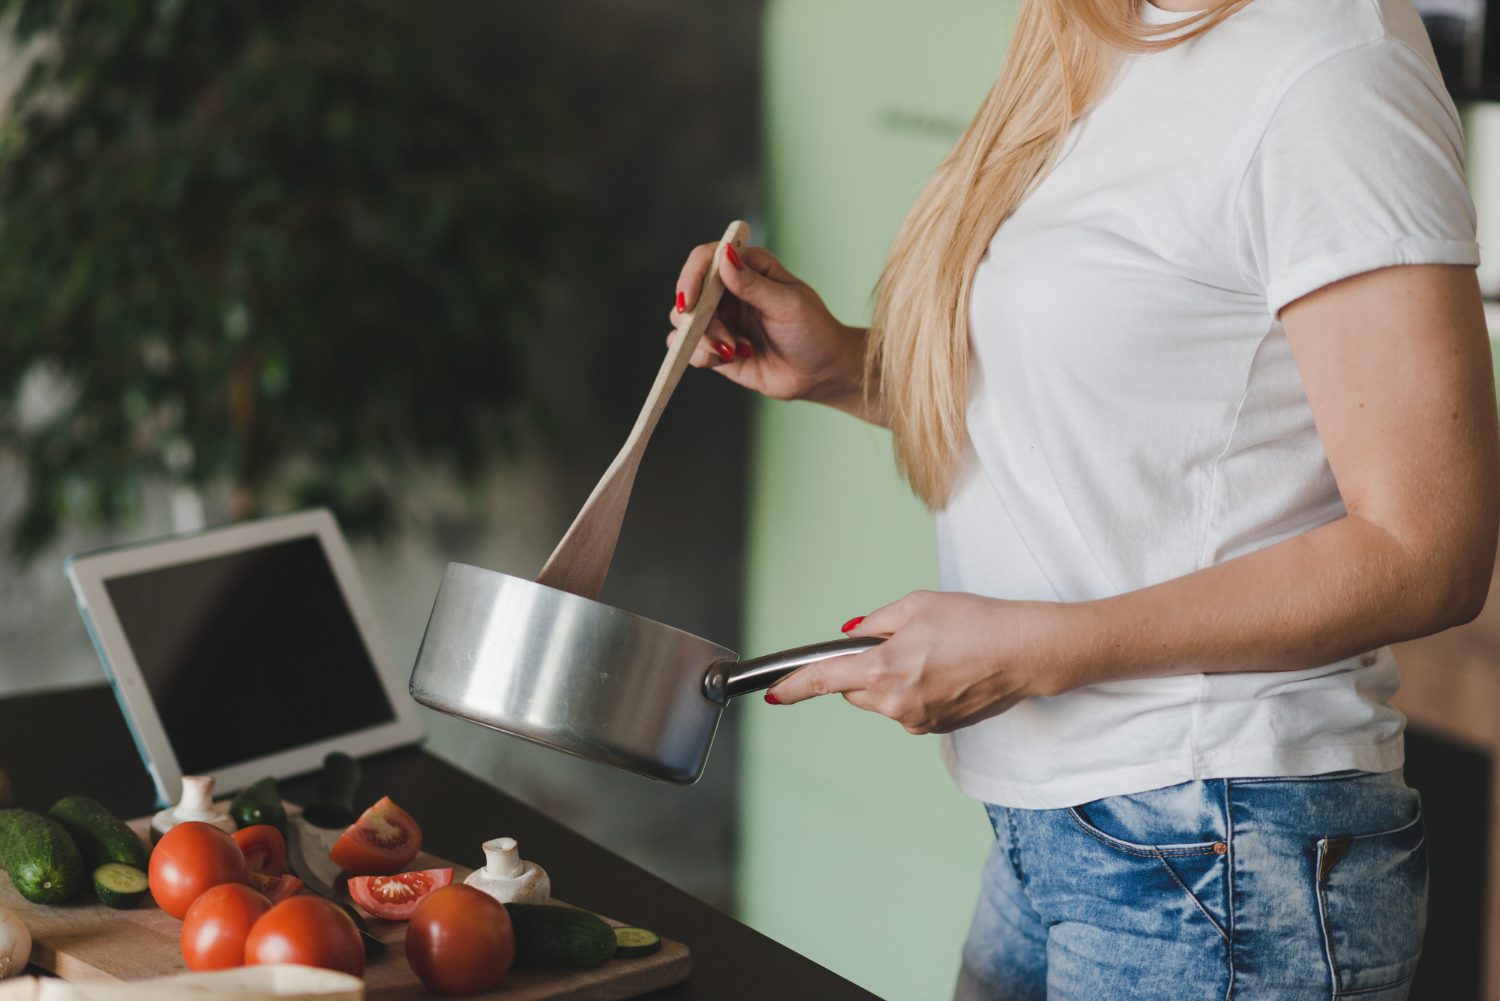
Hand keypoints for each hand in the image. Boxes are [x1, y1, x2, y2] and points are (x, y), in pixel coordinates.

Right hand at [667, 241, 865, 408]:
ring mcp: (722, 319)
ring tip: (734, 350)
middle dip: (698, 319)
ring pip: (685, 323)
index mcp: (749, 268)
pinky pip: (690, 349)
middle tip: (724, 339)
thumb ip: (754, 284)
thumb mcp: (788, 305)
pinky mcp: (717, 347)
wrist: (821, 373)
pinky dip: (702, 355)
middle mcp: (730, 290)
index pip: (707, 258)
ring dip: (703, 340)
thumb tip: (725, 256)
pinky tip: (731, 359)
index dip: (692, 276)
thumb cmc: (814, 332)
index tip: (690, 301)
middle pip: (690, 293)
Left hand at [765, 591, 1080, 733]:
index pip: (826, 680)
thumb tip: (851, 637)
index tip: (775, 693)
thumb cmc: (976, 622)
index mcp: (885, 670)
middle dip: (862, 669)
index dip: (795, 686)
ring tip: (933, 655)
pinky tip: (945, 672)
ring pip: (881, 700)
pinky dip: (914, 691)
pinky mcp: (936, 728)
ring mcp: (917, 720)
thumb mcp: (917, 605)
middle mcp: (896, 703)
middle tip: (899, 642)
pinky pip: (907, 708)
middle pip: (854, 691)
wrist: (1025, 653)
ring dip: (891, 680)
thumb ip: (876, 623)